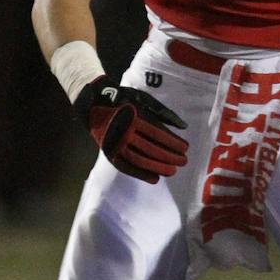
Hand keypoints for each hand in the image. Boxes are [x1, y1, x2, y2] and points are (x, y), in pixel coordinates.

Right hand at [74, 79, 189, 182]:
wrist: (94, 105)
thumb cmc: (124, 100)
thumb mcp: (144, 100)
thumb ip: (164, 113)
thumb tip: (183, 127)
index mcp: (134, 117)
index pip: (157, 134)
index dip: (173, 142)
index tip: (186, 148)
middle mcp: (124, 132)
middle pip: (150, 149)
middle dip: (169, 157)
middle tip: (183, 161)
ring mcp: (115, 144)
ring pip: (139, 160)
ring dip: (157, 168)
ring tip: (172, 171)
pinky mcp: (110, 153)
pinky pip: (126, 167)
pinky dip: (141, 174)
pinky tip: (155, 179)